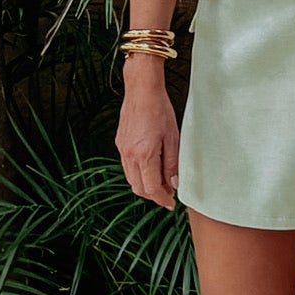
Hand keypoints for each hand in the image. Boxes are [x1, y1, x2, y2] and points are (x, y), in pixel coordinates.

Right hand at [117, 67, 180, 207]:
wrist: (141, 91)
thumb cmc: (160, 110)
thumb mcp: (173, 138)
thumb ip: (172, 164)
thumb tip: (174, 184)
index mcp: (144, 155)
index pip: (152, 188)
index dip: (162, 199)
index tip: (171, 203)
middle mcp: (129, 155)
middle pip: (139, 188)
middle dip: (154, 195)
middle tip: (169, 193)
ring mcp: (122, 150)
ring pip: (131, 179)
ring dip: (145, 185)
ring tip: (162, 181)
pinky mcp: (120, 144)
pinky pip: (127, 167)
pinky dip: (138, 174)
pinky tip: (150, 167)